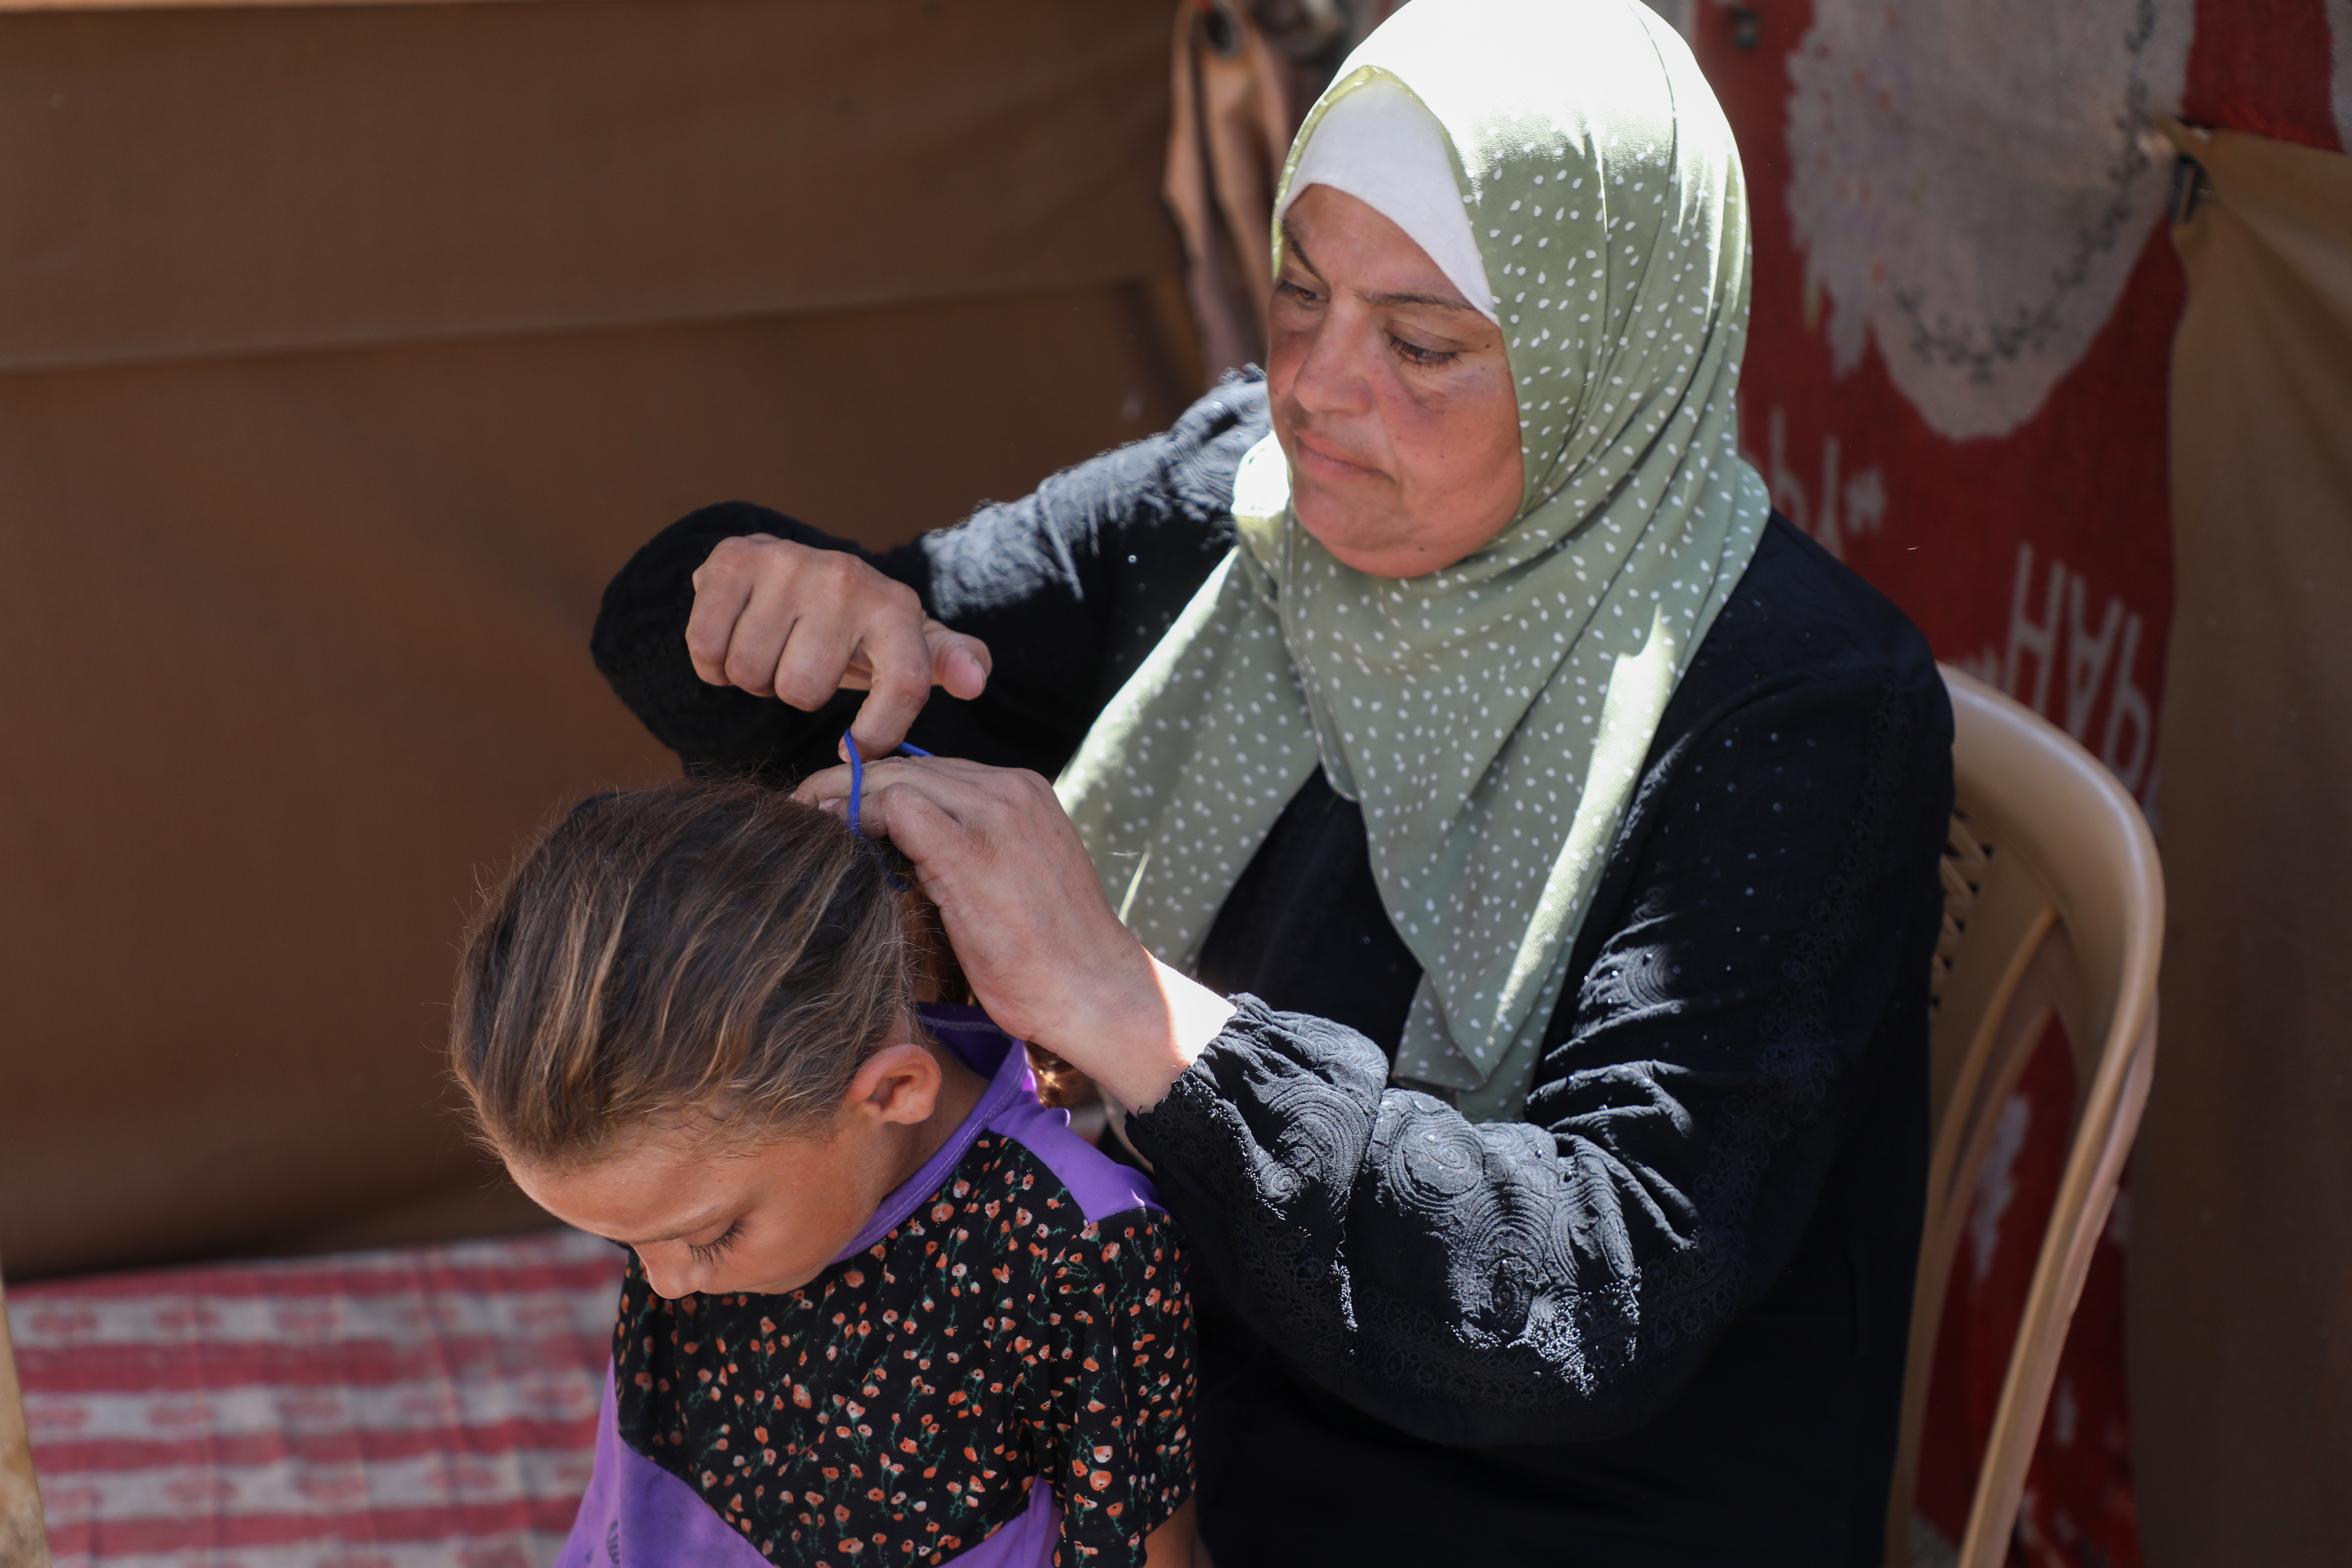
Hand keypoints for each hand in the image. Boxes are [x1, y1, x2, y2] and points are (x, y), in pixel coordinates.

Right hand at [687, 533, 991, 754]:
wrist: (791, 567)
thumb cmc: (855, 625)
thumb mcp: (910, 643)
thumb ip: (952, 663)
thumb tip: (974, 681)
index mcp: (896, 606)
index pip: (902, 683)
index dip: (879, 731)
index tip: (854, 749)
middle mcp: (847, 577)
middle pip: (803, 691)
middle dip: (794, 692)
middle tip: (801, 665)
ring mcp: (788, 564)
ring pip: (752, 673)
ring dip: (755, 677)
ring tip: (773, 648)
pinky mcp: (733, 560)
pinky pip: (709, 650)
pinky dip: (714, 662)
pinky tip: (736, 636)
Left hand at [793, 756, 1234, 1110]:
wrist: (1095, 991)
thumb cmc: (1049, 954)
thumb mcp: (1008, 880)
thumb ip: (965, 849)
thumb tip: (903, 847)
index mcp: (1022, 793)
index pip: (932, 770)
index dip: (878, 784)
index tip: (838, 805)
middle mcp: (1011, 791)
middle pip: (908, 767)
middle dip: (849, 783)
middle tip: (805, 807)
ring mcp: (995, 815)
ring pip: (898, 779)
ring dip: (846, 797)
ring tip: (810, 820)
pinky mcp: (973, 851)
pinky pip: (900, 808)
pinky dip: (860, 816)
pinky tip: (837, 838)